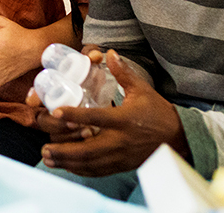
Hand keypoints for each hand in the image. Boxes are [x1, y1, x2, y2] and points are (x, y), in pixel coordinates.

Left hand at [39, 50, 187, 176]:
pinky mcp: (122, 166)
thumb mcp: (142, 90)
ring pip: (90, 163)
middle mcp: (120, 141)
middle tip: (44, 148)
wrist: (178, 139)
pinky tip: (68, 167)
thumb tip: (109, 52)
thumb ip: (123, 73)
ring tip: (49, 159)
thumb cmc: (158, 112)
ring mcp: (121, 156)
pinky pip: (99, 171)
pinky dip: (81, 170)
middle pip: (87, 149)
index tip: (55, 113)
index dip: (74, 116)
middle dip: (64, 151)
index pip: (95, 118)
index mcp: (124, 120)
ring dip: (68, 163)